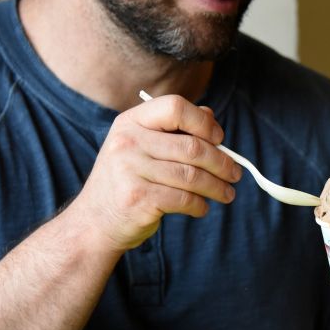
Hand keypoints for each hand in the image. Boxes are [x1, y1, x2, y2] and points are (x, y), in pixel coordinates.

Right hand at [67, 95, 241, 250]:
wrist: (94, 223)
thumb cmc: (128, 181)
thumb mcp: (141, 147)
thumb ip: (173, 130)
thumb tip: (212, 117)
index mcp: (130, 122)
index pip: (175, 107)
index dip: (204, 122)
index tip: (219, 139)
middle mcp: (127, 142)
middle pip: (192, 147)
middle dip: (222, 163)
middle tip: (236, 174)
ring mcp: (130, 170)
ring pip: (193, 176)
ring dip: (217, 187)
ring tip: (227, 194)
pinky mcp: (138, 198)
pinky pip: (185, 199)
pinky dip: (200, 205)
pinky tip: (202, 207)